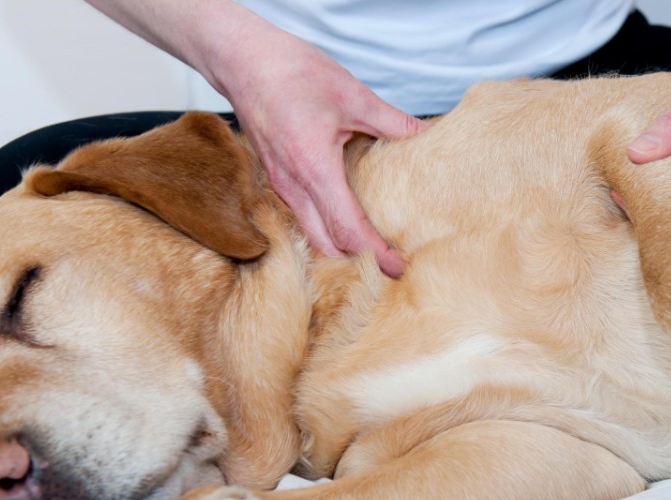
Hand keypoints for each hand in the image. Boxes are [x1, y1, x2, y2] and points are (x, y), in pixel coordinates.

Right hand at [220, 30, 427, 276]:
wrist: (242, 60)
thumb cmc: (291, 72)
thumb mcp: (352, 94)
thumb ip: (393, 122)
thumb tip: (428, 135)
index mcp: (314, 169)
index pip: (348, 230)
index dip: (375, 255)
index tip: (398, 268)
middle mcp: (294, 186)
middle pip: (328, 246)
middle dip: (360, 262)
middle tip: (392, 265)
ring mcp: (281, 186)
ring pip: (312, 235)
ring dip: (342, 249)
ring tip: (374, 250)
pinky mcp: (277, 179)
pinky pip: (303, 218)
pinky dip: (326, 230)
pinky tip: (348, 222)